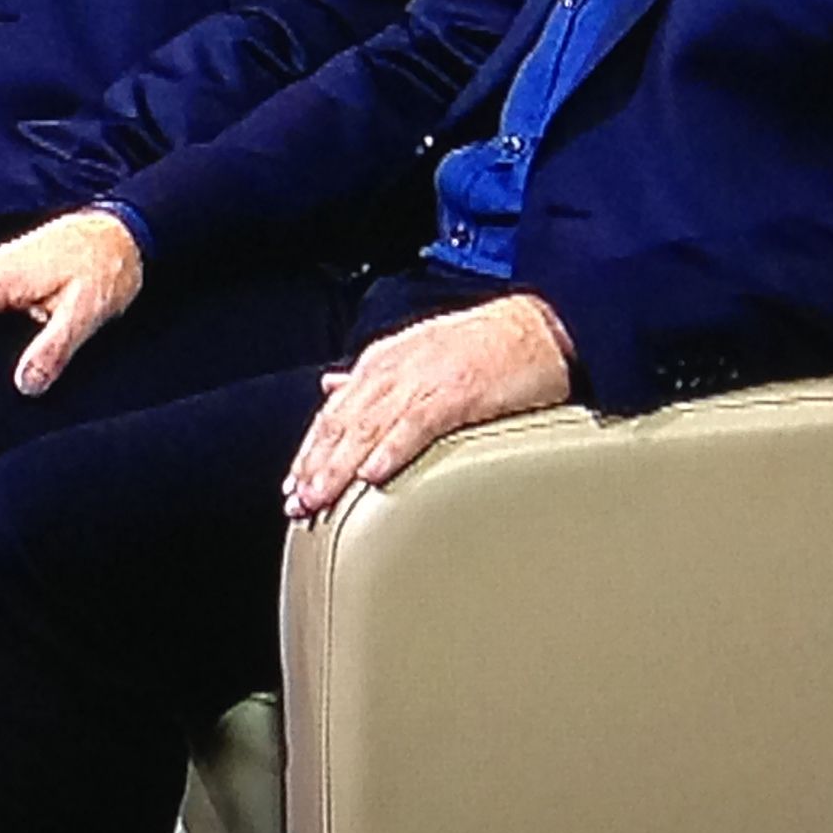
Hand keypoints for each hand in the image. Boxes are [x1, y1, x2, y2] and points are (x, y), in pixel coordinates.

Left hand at [282, 294, 574, 519]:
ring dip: (340, 466)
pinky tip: (372, 475)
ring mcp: (425, 379)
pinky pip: (416, 424)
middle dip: (315, 466)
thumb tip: (332, 387)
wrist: (541, 329)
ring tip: (320, 498)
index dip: (310, 451)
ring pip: (369, 426)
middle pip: (342, 423)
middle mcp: (395, 369)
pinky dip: (391, 449)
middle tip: (297, 504)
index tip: (292, 486)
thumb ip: (374, 377)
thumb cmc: (486, 346)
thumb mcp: (418, 354)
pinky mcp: (458, 391)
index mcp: (384, 363)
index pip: (334, 413)